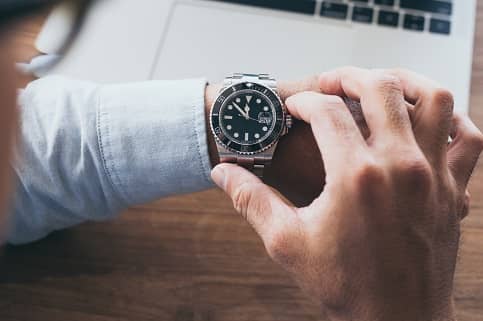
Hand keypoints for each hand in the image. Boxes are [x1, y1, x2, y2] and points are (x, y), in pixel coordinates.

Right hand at [210, 67, 482, 320]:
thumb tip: (221, 172)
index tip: (293, 109)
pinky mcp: (454, 189)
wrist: (397, 320)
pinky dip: (452, 120)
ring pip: (435, 100)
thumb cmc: (343, 284)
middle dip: (350, 77)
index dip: (304, 102)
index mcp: (355, 176)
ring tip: (380, 86)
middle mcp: (401, 166)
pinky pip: (468, 138)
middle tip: (330, 83)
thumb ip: (251, 200)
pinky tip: (428, 122)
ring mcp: (434, 175)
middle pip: (380, 89)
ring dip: (405, 83)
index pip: (326, 112)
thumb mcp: (286, 242)